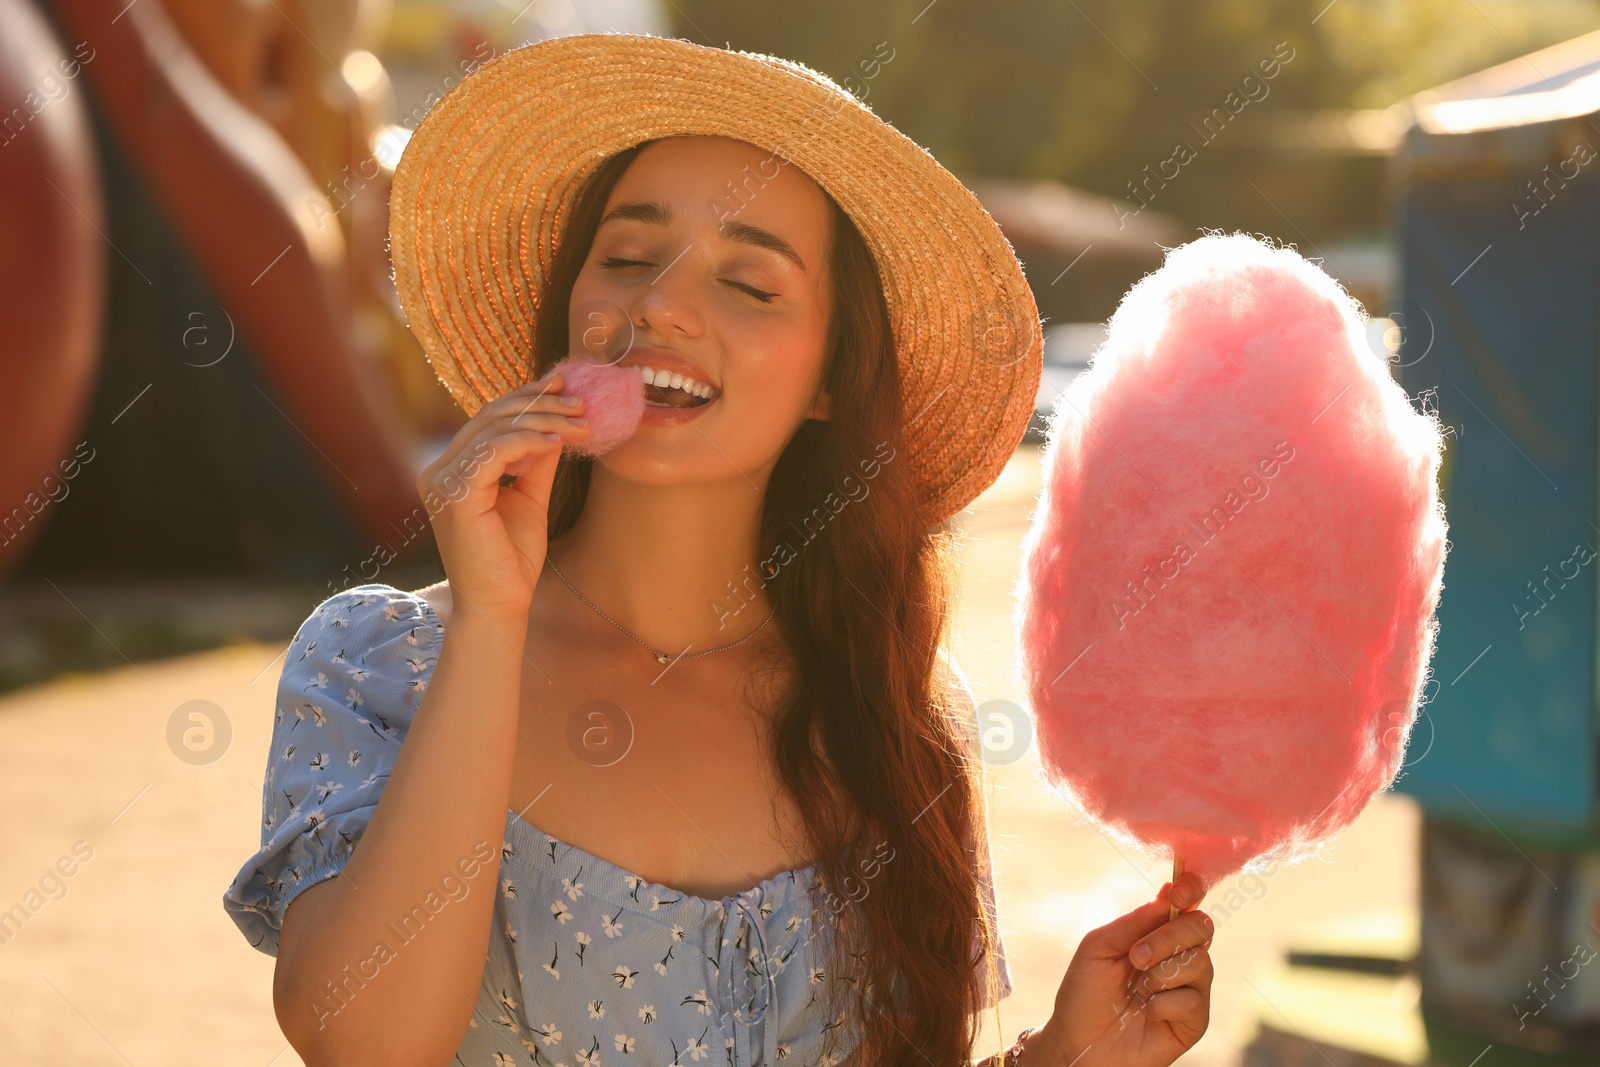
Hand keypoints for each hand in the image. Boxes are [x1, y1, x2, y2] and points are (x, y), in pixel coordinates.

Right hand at [418, 370, 591, 623]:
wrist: (500, 606)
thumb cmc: (512, 560)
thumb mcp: (530, 498)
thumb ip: (537, 461)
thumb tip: (557, 422)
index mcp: (452, 470)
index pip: (488, 420)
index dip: (526, 399)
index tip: (564, 387)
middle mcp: (438, 471)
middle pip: (490, 417)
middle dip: (540, 404)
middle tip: (580, 401)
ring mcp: (442, 481)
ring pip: (495, 429)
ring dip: (543, 420)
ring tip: (580, 421)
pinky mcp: (455, 494)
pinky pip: (495, 451)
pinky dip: (529, 441)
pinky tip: (558, 442)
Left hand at [1030, 871, 1212, 1066]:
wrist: (1078, 1042)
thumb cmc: (1085, 992)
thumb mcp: (1100, 946)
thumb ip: (1137, 920)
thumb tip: (1170, 891)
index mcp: (1157, 932)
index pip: (1189, 901)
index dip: (1191, 889)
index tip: (1179, 891)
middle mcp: (1179, 956)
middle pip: (1202, 927)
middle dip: (1168, 938)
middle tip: (1135, 957)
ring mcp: (1190, 988)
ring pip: (1201, 963)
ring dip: (1161, 974)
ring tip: (1137, 990)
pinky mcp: (1194, 1022)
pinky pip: (1194, 1001)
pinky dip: (1163, 1004)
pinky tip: (1145, 1012)